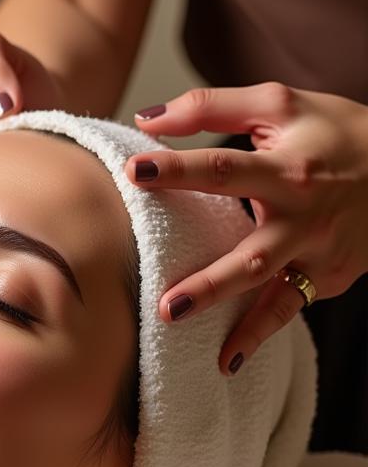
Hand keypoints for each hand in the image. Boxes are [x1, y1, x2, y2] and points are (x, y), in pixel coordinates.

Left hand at [127, 83, 367, 373]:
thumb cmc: (333, 131)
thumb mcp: (279, 105)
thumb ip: (210, 108)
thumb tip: (146, 120)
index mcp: (288, 168)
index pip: (223, 169)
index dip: (178, 169)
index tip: (132, 171)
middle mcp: (305, 216)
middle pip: (250, 250)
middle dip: (207, 277)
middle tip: (161, 298)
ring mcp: (319, 252)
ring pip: (268, 288)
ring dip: (224, 310)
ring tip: (175, 321)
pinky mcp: (329, 277)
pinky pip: (287, 308)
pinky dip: (258, 336)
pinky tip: (226, 361)